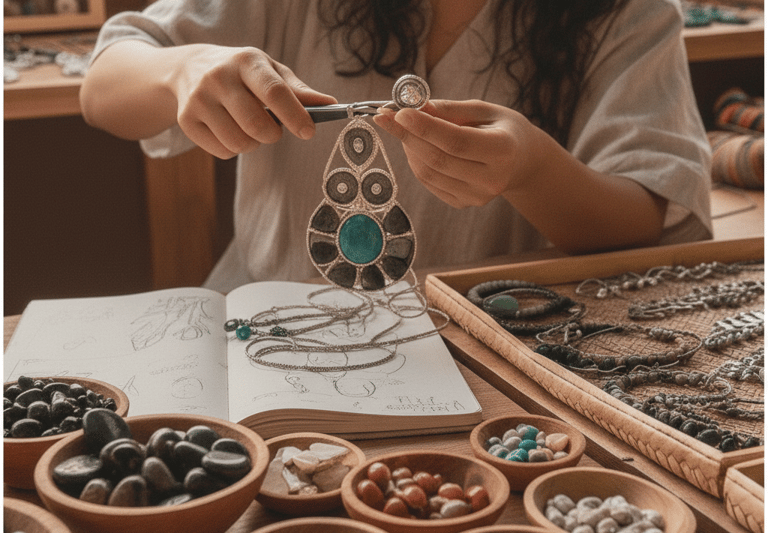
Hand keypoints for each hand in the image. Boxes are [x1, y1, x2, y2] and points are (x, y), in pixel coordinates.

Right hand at [171, 45, 336, 158]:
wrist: (189, 68)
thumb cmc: (242, 72)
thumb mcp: (270, 71)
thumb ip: (299, 91)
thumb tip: (331, 104)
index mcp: (246, 61)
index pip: (274, 92)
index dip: (294, 115)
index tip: (308, 132)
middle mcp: (219, 77)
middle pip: (256, 125)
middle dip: (272, 135)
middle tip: (273, 129)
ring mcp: (199, 99)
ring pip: (239, 143)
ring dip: (253, 144)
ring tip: (250, 128)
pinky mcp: (186, 120)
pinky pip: (223, 152)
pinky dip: (233, 149)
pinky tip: (229, 131)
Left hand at [372, 99, 534, 207]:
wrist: (521, 161)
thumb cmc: (502, 129)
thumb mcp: (484, 109)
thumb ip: (449, 109)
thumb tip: (415, 107)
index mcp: (503, 150)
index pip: (455, 141)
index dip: (424, 127)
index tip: (398, 112)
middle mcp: (491, 179)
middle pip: (437, 159)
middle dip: (407, 135)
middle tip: (386, 116)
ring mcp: (477, 196)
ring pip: (428, 173)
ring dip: (409, 148)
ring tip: (406, 128)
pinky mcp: (463, 204)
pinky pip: (429, 183)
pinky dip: (416, 162)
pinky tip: (418, 146)